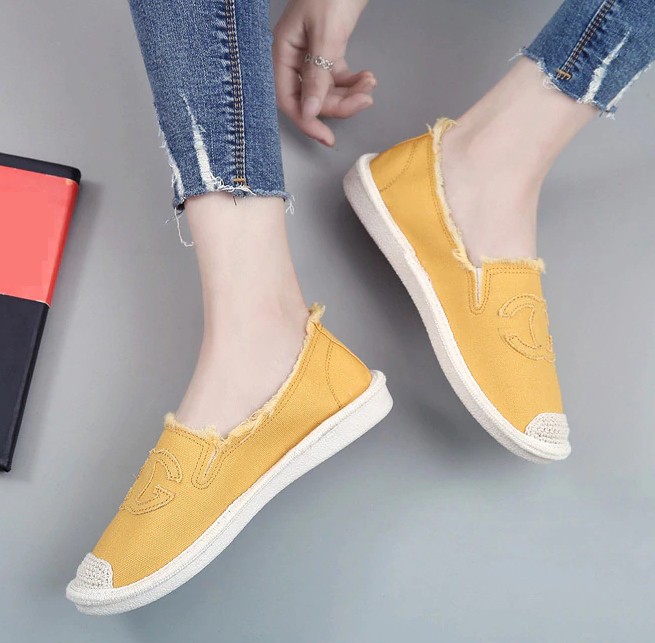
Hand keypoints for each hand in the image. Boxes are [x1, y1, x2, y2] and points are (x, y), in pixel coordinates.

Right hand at [273, 0, 374, 146]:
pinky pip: (338, 77)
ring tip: (371, 84)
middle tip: (365, 101)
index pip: (288, 99)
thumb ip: (317, 75)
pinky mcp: (328, 51)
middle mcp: (293, 57)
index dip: (307, 121)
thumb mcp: (325, 35)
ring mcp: (310, 55)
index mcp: (282, 52)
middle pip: (313, 98)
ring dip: (351, 93)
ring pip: (328, 91)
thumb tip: (310, 112)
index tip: (327, 137)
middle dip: (339, 104)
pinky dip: (354, 81)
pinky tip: (369, 77)